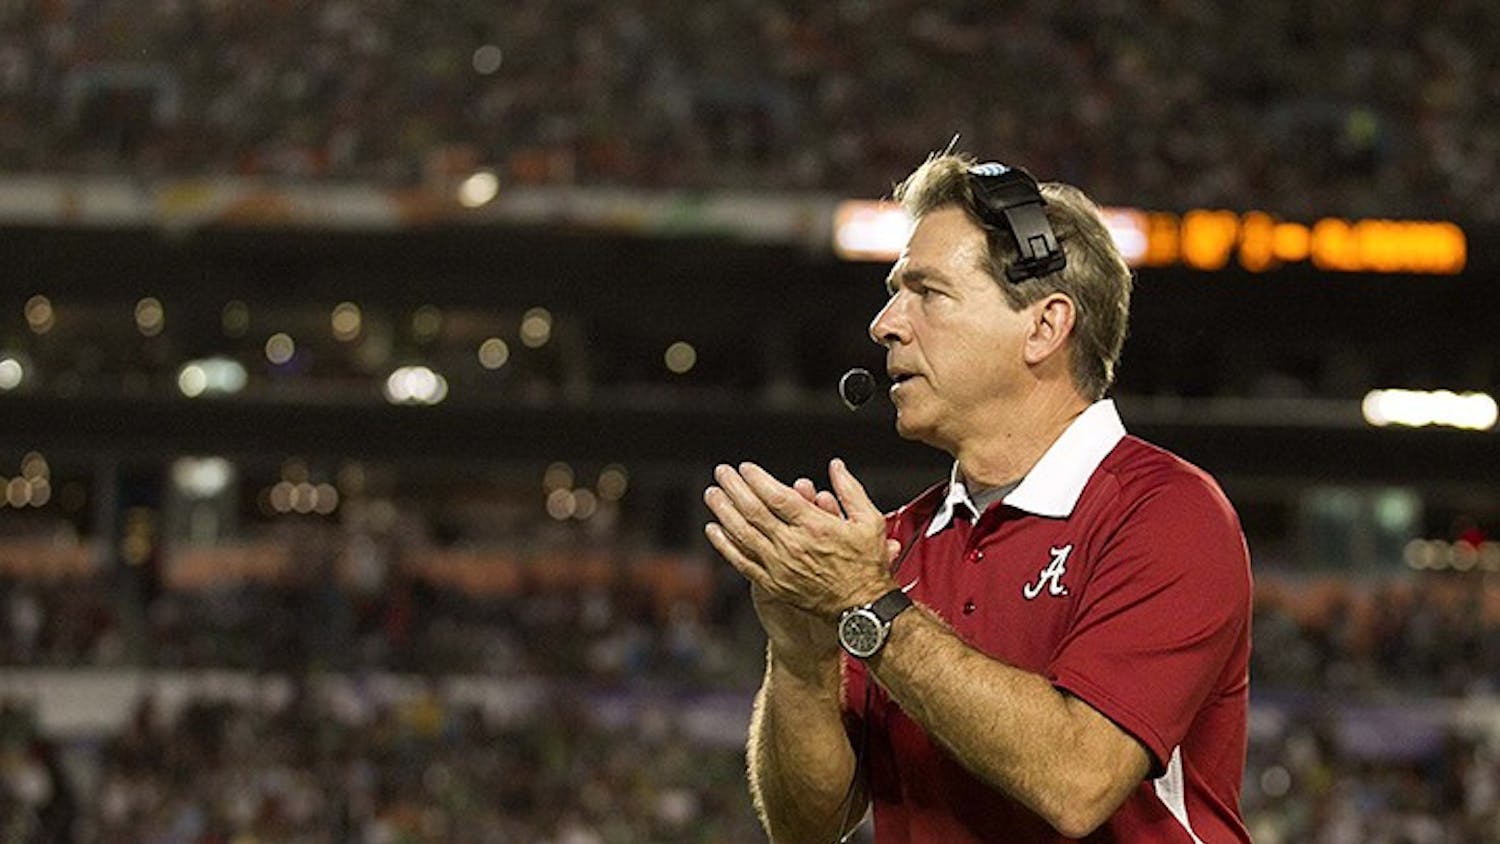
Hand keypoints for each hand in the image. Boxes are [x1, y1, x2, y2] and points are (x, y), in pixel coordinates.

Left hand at [703, 458, 899, 619]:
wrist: (861, 609)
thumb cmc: (867, 565)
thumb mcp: (870, 521)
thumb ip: (850, 490)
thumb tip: (836, 466)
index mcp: (815, 526)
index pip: (777, 496)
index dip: (757, 479)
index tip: (745, 468)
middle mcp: (793, 545)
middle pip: (754, 511)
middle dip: (734, 488)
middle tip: (722, 473)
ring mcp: (780, 566)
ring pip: (743, 534)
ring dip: (724, 511)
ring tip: (712, 494)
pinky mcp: (773, 584)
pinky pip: (742, 562)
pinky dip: (725, 545)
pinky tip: (714, 531)